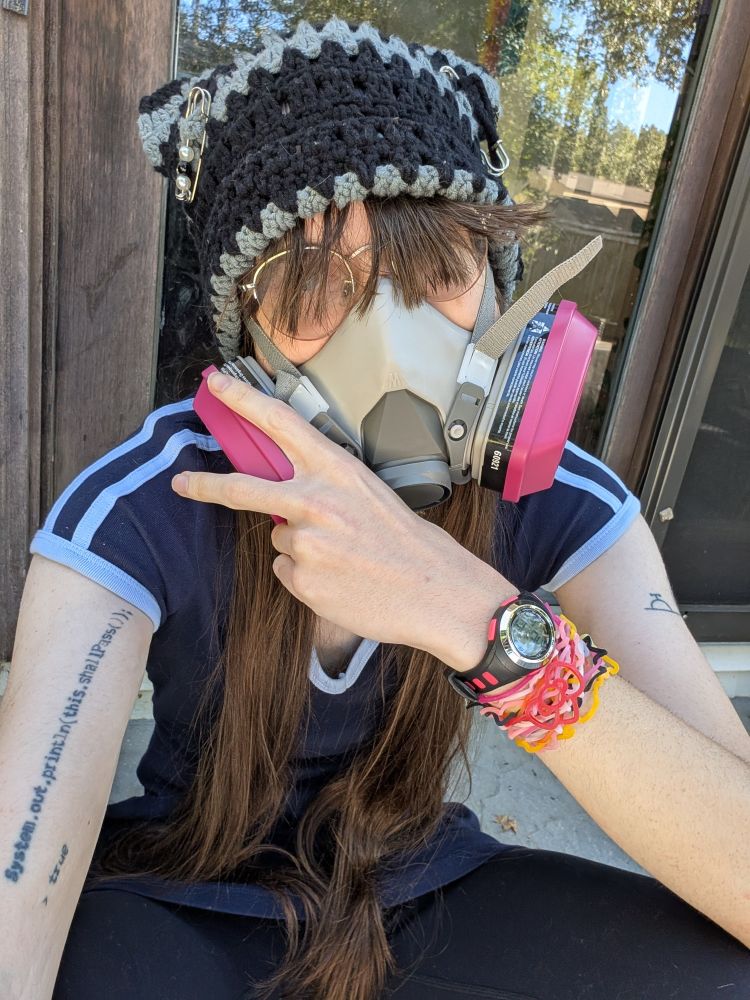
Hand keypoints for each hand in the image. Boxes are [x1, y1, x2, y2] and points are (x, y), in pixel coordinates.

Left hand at [171, 371, 507, 663]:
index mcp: (336, 470)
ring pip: (279, 539)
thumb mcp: (370, 494)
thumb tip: (286, 504)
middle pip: (240, 488)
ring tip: (346, 559)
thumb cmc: (411, 543)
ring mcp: (304, 542)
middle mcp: (314, 500)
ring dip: (301, 548)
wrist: (438, 592)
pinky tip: (342, 581)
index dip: (242, 400)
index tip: (215, 385)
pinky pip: (288, 572)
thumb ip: (324, 489)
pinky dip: (307, 577)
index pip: (279, 422)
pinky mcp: (301, 579)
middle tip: (180, 483)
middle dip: (202, 485)